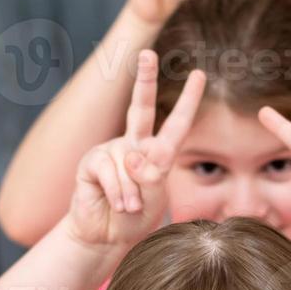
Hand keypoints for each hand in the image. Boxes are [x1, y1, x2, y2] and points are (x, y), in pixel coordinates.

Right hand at [67, 52, 205, 248]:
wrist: (106, 237)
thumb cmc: (135, 217)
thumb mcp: (155, 198)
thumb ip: (151, 176)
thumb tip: (132, 156)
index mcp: (156, 151)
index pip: (176, 124)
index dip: (188, 100)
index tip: (199, 74)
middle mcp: (133, 144)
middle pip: (139, 107)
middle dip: (144, 79)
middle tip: (147, 53)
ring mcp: (111, 150)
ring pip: (129, 165)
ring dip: (132, 193)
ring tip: (128, 208)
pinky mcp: (91, 162)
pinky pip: (110, 172)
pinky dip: (117, 193)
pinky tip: (116, 205)